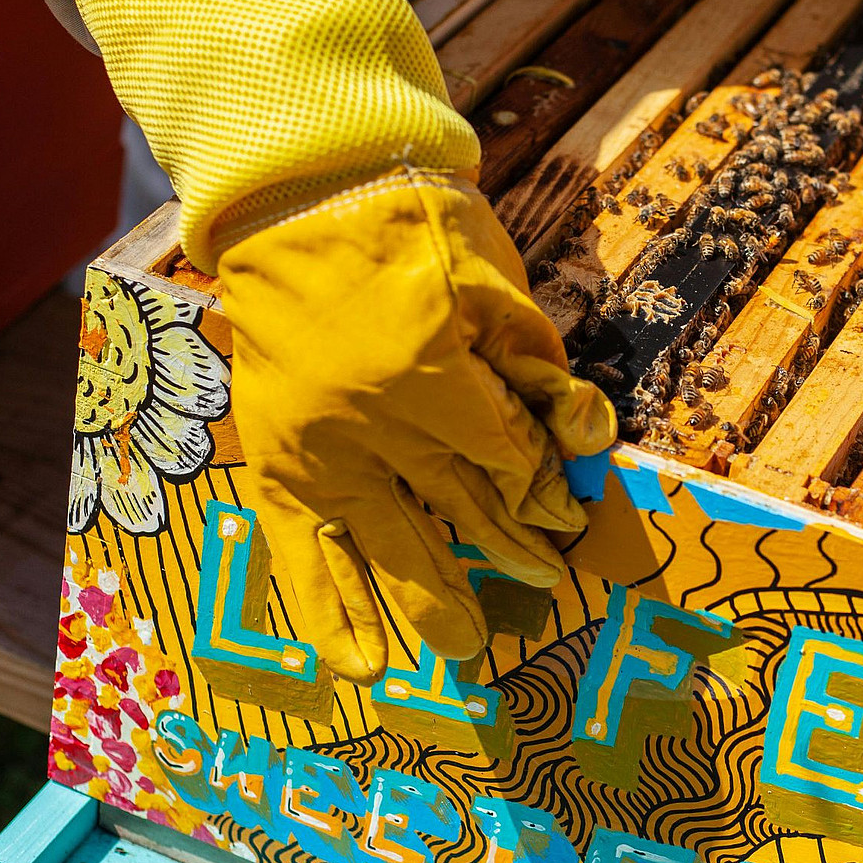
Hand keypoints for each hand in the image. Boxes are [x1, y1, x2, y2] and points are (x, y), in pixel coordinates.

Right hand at [219, 173, 613, 682]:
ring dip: (435, 601)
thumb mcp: (495, 282)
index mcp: (431, 379)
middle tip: (549, 584)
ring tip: (469, 650)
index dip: (544, 492)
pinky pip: (303, 552)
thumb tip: (583, 438)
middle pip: (463, 511)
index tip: (569, 519)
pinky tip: (357, 665)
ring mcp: (320, 453)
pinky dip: (329, 610)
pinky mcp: (279, 461)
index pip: (508, 462)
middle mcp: (372, 430)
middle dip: (512, 551)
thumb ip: (537, 366)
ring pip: (391, 546)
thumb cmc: (410, 225)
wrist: (298, 197)